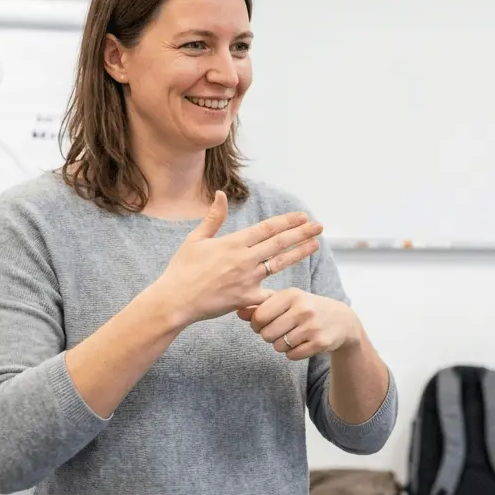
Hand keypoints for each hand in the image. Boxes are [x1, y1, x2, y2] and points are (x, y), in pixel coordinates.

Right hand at [156, 191, 322, 325]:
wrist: (174, 301)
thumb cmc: (182, 270)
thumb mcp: (196, 240)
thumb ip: (213, 218)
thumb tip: (221, 194)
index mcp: (233, 243)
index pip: (267, 228)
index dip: (288, 221)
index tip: (303, 216)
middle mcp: (243, 259)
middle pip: (279, 242)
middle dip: (302, 233)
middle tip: (319, 226)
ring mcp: (247, 279)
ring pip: (279, 263)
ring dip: (299, 253)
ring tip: (315, 245)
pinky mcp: (246, 299)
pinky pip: (270, 296)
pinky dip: (283, 293)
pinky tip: (300, 289)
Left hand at [237, 289, 361, 360]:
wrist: (343, 320)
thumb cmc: (308, 308)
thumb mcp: (288, 302)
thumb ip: (262, 306)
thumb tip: (238, 311)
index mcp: (292, 295)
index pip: (259, 316)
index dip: (256, 324)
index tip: (263, 324)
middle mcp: (303, 309)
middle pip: (266, 334)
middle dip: (269, 336)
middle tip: (279, 331)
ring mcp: (312, 326)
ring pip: (278, 346)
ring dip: (281, 345)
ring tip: (292, 336)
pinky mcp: (320, 343)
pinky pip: (292, 355)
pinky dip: (293, 353)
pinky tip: (302, 343)